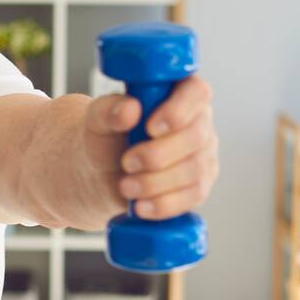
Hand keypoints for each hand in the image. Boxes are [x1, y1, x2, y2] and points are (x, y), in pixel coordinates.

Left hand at [83, 75, 218, 220]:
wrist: (100, 172)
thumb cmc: (105, 137)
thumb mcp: (97, 121)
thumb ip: (108, 109)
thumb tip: (130, 108)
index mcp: (177, 93)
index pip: (196, 92)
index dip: (178, 110)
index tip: (150, 128)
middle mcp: (197, 122)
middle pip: (196, 136)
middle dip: (158, 154)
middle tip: (126, 163)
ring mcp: (202, 155)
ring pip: (194, 170)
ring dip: (156, 182)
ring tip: (125, 186)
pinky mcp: (198, 186)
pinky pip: (191, 197)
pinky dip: (164, 204)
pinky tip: (141, 206)